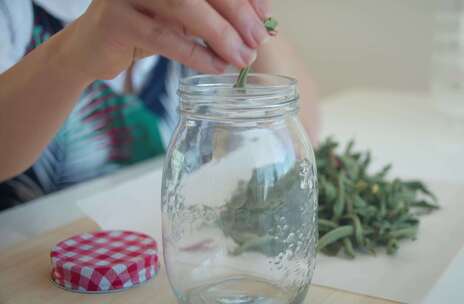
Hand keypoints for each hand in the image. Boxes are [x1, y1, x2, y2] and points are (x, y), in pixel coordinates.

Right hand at [59, 0, 271, 79]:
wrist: (91, 49)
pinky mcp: (116, 20)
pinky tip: (217, 67)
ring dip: (219, 35)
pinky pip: (163, 37)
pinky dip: (194, 54)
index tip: (266, 17)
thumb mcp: (182, 16)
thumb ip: (213, 15)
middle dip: (237, 14)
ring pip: (184, 8)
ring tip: (241, 58)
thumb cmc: (144, 27)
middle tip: (258, 40)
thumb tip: (258, 28)